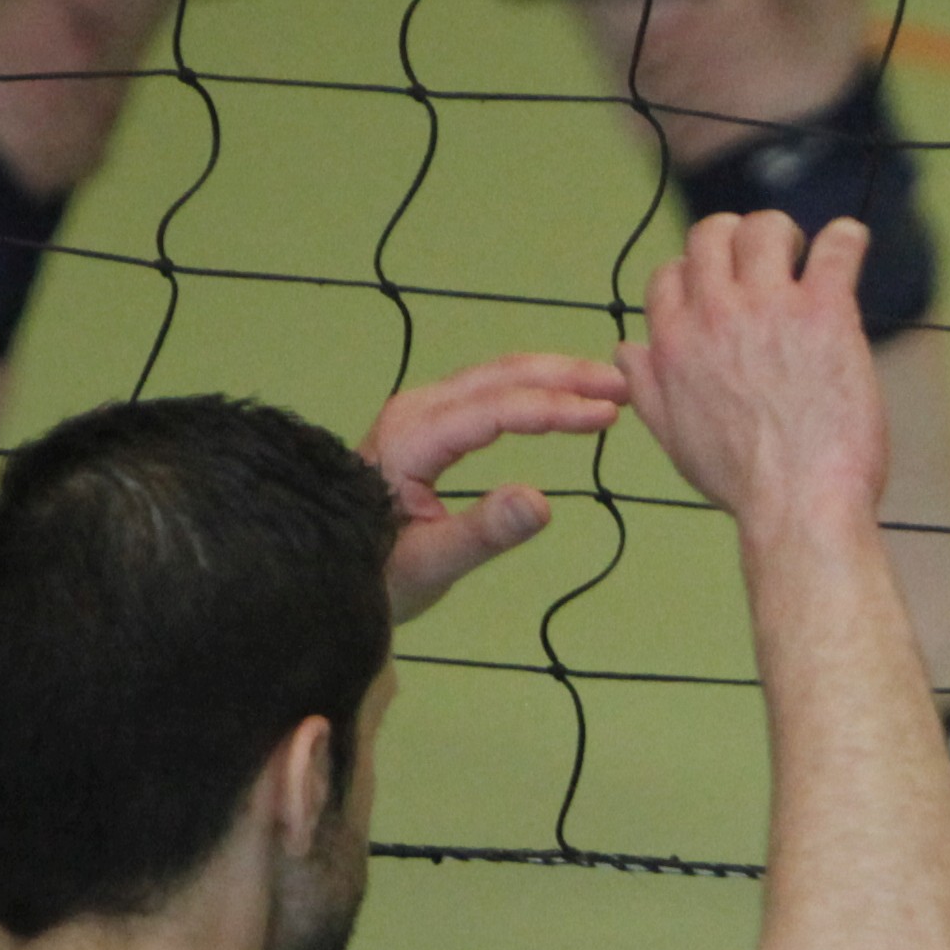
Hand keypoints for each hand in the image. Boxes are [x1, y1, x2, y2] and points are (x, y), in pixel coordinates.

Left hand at [360, 349, 627, 620]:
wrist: (327, 563)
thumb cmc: (377, 572)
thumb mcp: (431, 565)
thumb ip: (484, 532)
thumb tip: (540, 502)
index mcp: (412, 439)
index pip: (494, 410)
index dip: (554, 409)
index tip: (607, 416)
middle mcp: (416, 411)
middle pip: (499, 376)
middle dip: (564, 376)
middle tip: (622, 386)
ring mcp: (422, 412)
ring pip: (496, 377)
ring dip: (554, 377)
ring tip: (608, 388)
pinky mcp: (431, 422)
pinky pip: (490, 391)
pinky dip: (534, 388)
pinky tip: (564, 397)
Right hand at [619, 207, 889, 534]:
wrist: (797, 506)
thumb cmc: (743, 484)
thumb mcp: (676, 439)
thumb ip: (649, 388)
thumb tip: (627, 351)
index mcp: (675, 343)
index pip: (670, 277)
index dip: (696, 278)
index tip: (722, 293)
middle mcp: (715, 314)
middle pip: (711, 236)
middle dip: (735, 237)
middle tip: (765, 259)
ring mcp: (769, 307)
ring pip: (765, 230)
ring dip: (784, 233)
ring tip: (805, 253)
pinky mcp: (823, 312)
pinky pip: (835, 250)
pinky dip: (845, 240)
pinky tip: (851, 244)